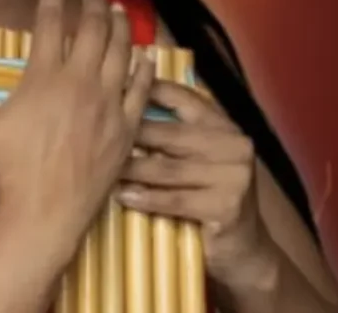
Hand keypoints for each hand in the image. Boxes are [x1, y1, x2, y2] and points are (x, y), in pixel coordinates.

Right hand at [0, 0, 154, 257]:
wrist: (44, 212)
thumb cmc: (9, 168)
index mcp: (44, 76)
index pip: (50, 21)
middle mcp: (80, 82)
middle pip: (92, 29)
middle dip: (93, 2)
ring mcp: (107, 103)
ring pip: (121, 52)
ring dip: (120, 26)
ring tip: (118, 9)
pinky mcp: (126, 127)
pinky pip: (141, 89)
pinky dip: (145, 68)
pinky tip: (146, 55)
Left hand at [116, 81, 272, 284]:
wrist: (243, 247)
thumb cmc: (209, 197)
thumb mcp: (196, 159)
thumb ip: (172, 132)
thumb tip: (125, 101)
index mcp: (223, 125)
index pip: (183, 98)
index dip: (147, 90)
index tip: (114, 90)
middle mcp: (234, 144)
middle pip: (170, 134)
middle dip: (130, 136)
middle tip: (94, 135)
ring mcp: (234, 175)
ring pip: (168, 168)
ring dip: (131, 170)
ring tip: (103, 169)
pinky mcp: (228, 206)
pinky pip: (175, 199)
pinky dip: (146, 198)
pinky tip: (123, 196)